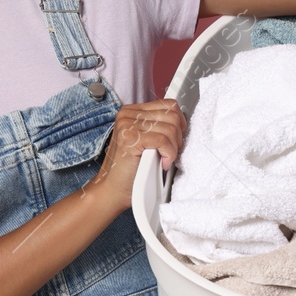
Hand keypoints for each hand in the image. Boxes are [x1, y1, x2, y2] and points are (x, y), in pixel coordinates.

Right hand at [82, 100, 188, 215]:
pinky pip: (163, 140)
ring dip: (173, 149)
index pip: (168, 105)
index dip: (179, 123)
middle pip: (172, 114)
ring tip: (164, 160)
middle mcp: (128, 114)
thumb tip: (182, 122)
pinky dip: (168, 154)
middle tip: (170, 153)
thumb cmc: (130, 170)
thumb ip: (159, 127)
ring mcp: (128, 125)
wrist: (112, 190)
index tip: (176, 140)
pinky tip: (161, 163)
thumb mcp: (146, 142)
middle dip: (178, 137)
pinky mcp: (130, 138)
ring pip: (170, 128)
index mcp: (132, 112)